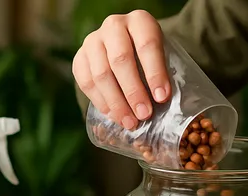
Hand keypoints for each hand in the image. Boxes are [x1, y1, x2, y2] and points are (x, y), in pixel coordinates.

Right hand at [72, 11, 170, 129]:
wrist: (128, 46)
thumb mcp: (165, 57)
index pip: (147, 45)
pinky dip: (100, 102)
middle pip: (120, 60)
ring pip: (101, 73)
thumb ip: (166, 75)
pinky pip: (86, 81)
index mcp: (140, 21)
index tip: (162, 98)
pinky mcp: (80, 57)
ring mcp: (93, 40)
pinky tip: (113, 116)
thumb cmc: (152, 57)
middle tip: (144, 115)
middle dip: (133, 92)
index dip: (155, 73)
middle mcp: (114, 26)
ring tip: (130, 122)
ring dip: (116, 102)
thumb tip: (166, 106)